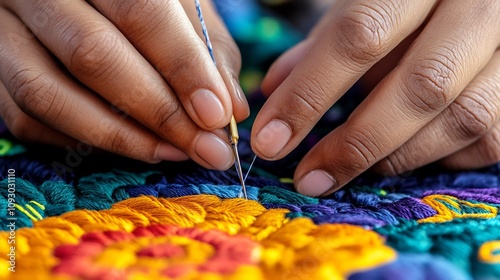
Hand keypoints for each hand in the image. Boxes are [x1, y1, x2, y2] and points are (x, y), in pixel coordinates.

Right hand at [0, 0, 248, 169]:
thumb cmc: (140, 2)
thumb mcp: (180, 7)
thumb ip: (208, 50)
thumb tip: (229, 109)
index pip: (141, 13)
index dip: (183, 69)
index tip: (217, 116)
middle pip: (94, 56)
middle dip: (160, 114)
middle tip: (206, 149)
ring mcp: (3, 30)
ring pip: (47, 93)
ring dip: (119, 137)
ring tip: (172, 152)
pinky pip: (25, 116)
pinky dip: (79, 139)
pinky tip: (126, 143)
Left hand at [252, 0, 499, 195]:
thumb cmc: (408, 1)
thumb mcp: (363, 6)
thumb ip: (321, 44)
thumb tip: (274, 87)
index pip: (359, 35)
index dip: (310, 93)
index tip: (271, 140)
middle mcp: (479, 7)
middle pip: (421, 86)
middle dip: (355, 143)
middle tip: (309, 177)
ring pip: (463, 116)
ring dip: (397, 156)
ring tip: (351, 168)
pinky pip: (491, 137)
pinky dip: (442, 154)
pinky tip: (407, 152)